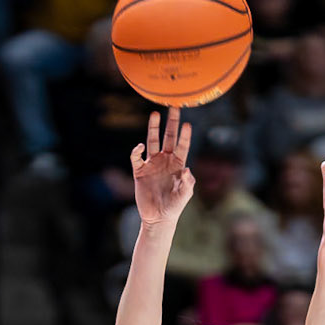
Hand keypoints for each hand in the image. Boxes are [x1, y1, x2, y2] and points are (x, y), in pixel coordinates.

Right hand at [131, 109, 193, 227]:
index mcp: (177, 164)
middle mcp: (165, 160)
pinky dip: (136, 150)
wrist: (157, 218)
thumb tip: (187, 170)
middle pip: (168, 137)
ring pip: (152, 141)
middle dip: (171, 122)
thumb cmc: (174, 207)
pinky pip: (136, 157)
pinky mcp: (139, 171)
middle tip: (174, 106)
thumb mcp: (184, 196)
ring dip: (153, 128)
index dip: (184, 136)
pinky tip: (140, 147)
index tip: (187, 124)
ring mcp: (152, 164)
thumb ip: (188, 183)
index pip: (182, 145)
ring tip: (154, 114)